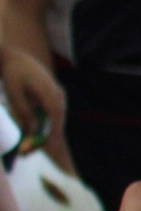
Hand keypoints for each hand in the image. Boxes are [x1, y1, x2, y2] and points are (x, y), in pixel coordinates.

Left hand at [0, 46, 66, 166]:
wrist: (16, 58)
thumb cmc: (12, 74)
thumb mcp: (13, 92)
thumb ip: (23, 112)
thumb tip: (32, 131)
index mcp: (49, 91)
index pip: (55, 117)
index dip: (51, 134)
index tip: (45, 149)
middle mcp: (58, 94)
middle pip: (57, 121)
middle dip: (45, 139)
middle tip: (28, 153)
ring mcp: (58, 96)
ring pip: (55, 120)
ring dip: (44, 134)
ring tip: (28, 148)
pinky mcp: (54, 98)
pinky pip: (52, 116)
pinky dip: (43, 127)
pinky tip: (33, 136)